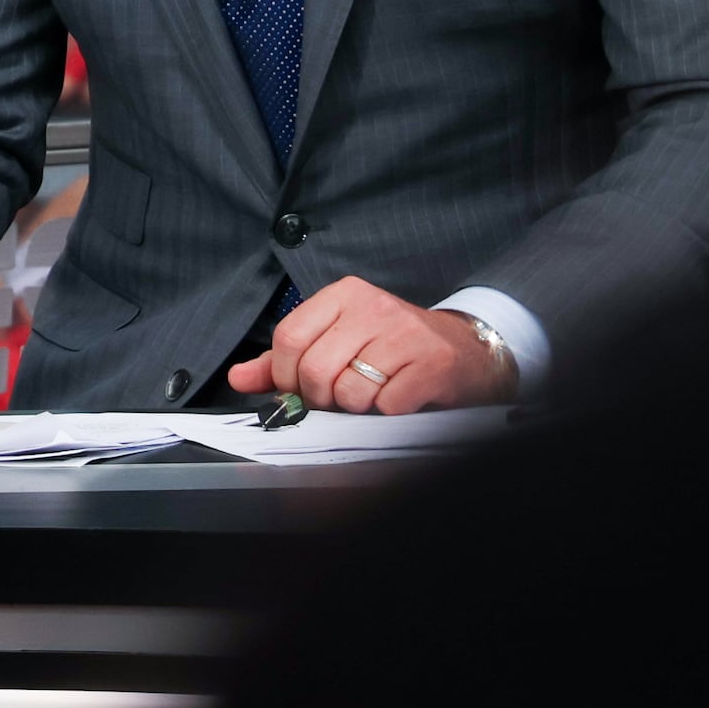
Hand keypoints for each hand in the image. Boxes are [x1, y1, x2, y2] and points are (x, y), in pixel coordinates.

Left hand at [224, 276, 518, 413]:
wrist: (470, 350)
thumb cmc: (395, 347)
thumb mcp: (340, 339)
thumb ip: (285, 359)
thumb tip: (239, 377)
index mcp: (343, 295)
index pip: (288, 336)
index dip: (284, 375)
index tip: (296, 391)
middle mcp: (373, 307)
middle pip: (315, 367)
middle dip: (319, 398)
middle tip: (336, 400)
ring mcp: (405, 334)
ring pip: (349, 390)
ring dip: (355, 407)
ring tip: (372, 396)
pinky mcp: (432, 365)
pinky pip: (387, 404)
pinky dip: (387, 412)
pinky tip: (399, 399)